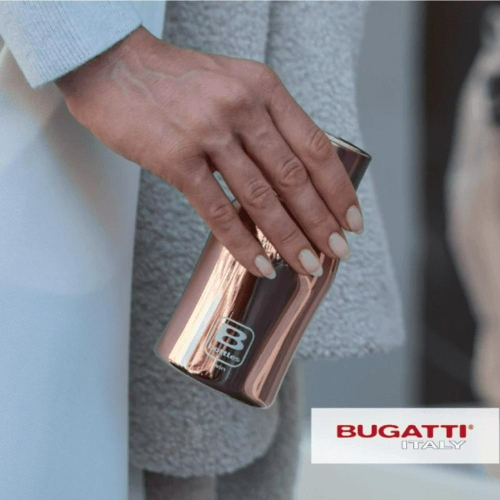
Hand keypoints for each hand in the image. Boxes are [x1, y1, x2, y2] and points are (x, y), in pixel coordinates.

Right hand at [57, 27, 362, 278]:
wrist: (113, 66)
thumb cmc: (175, 80)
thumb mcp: (232, 84)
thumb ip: (263, 122)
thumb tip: (291, 175)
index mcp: (263, 89)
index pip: (315, 147)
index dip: (337, 189)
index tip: (350, 219)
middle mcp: (242, 108)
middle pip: (294, 178)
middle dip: (321, 222)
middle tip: (338, 251)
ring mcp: (209, 134)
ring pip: (262, 199)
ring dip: (290, 239)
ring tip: (308, 265)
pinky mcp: (177, 160)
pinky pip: (218, 212)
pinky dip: (243, 243)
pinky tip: (260, 264)